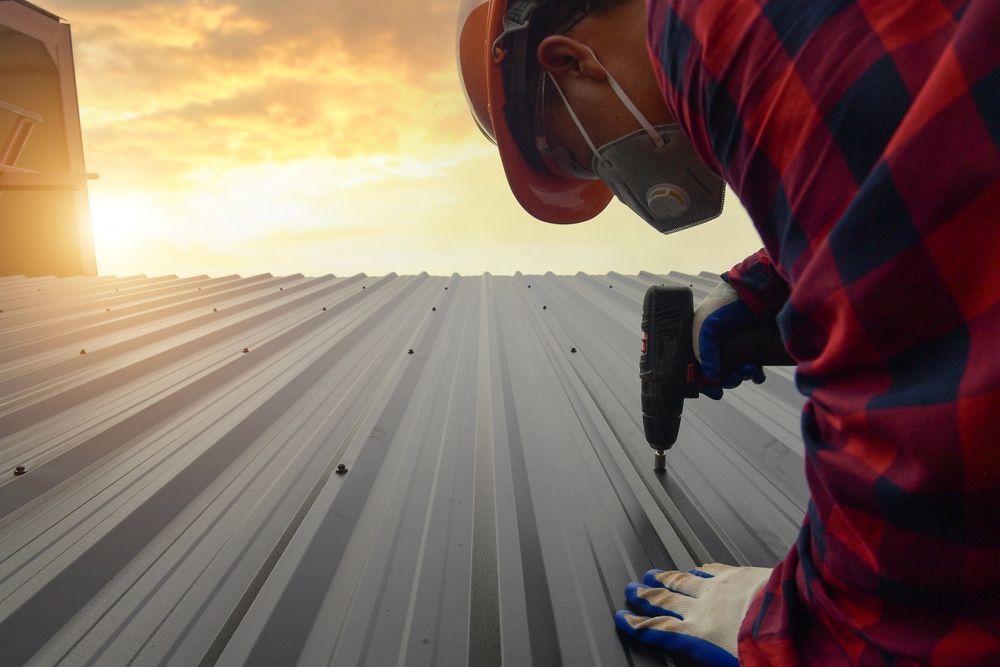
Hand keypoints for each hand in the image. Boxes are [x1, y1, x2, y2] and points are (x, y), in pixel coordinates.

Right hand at [615, 564, 772, 666]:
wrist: (795, 615)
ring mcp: (719, 588)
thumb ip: (714, 656)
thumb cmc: (767, 649)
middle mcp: (703, 608)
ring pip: (684, 580)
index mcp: (698, 635)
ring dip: (665, 578)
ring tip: (652, 574)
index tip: (624, 618)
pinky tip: (696, 567)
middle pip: (665, 599)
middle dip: (645, 595)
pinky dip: (700, 569)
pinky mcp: (739, 575)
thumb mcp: (731, 665)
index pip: (658, 628)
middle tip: (631, 590)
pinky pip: (712, 569)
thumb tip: (707, 657)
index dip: (638, 624)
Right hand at [692, 281, 765, 398]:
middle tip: (736, 376)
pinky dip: (755, 375)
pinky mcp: (752, 348)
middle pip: (718, 375)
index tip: (715, 391)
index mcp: (698, 343)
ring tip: (750, 368)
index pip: (696, 371)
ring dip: (742, 376)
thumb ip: (704, 352)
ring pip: (735, 373)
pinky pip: (752, 369)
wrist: (754, 291)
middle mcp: (715, 347)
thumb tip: (711, 376)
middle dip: (727, 379)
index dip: (704, 384)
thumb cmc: (724, 304)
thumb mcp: (706, 326)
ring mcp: (735, 348)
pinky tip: (758, 373)